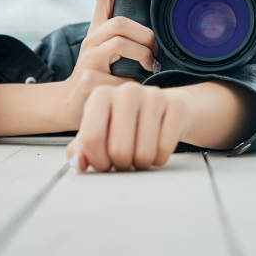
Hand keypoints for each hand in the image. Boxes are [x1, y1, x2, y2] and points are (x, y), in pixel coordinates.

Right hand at [57, 0, 159, 127]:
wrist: (74, 104)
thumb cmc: (103, 75)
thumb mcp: (113, 52)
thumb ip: (131, 38)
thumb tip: (166, 28)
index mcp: (98, 28)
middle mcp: (90, 39)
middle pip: (121, 22)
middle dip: (146, 35)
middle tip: (156, 51)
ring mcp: (88, 59)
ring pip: (121, 43)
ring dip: (143, 54)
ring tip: (150, 66)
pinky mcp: (90, 80)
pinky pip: (122, 76)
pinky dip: (136, 82)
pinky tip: (137, 87)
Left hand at [65, 82, 192, 171]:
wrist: (165, 107)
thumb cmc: (128, 122)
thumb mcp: (100, 131)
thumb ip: (82, 148)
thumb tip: (78, 162)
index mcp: (101, 95)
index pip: (91, 138)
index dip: (97, 161)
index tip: (104, 163)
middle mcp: (127, 91)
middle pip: (119, 150)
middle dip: (122, 164)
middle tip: (125, 159)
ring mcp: (154, 96)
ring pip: (144, 153)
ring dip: (141, 163)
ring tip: (140, 154)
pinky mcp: (177, 107)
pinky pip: (165, 149)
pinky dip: (160, 158)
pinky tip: (156, 148)